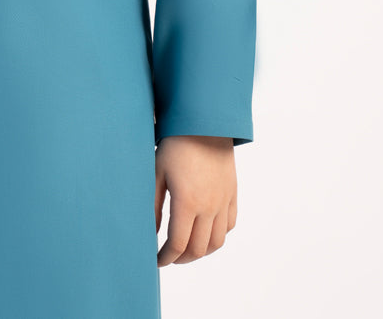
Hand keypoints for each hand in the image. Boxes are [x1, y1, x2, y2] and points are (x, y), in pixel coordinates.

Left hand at [154, 135, 236, 266]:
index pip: (178, 244)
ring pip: (217, 242)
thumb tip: (150, 233)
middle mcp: (209, 206)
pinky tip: (206, 231)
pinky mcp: (232, 193)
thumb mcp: (157, 172)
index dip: (166, 258)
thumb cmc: (176, 144)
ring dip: (201, 251)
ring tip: (187, 249)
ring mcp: (223, 201)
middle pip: (198, 249)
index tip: (157, 260)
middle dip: (182, 259)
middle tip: (169, 257)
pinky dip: (218, 235)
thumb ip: (153, 206)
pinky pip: (229, 225)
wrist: (204, 123)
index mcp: (188, 202)